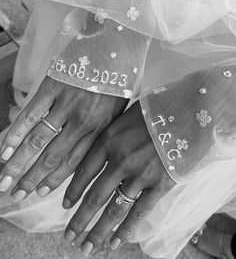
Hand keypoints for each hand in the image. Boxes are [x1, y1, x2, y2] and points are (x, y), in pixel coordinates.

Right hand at [0, 76, 126, 201]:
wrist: (113, 49)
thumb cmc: (116, 83)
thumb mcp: (117, 112)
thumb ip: (101, 133)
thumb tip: (86, 153)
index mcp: (99, 129)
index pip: (73, 163)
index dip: (55, 180)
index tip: (40, 193)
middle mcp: (82, 122)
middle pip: (52, 157)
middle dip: (32, 178)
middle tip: (15, 194)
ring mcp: (66, 105)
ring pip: (38, 140)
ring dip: (19, 162)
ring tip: (5, 179)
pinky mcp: (52, 88)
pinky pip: (31, 114)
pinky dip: (16, 133)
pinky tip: (5, 149)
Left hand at [63, 101, 173, 254]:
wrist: (188, 111)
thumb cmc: (155, 111)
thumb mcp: (124, 116)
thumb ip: (109, 135)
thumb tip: (95, 151)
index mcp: (108, 140)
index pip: (83, 172)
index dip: (72, 192)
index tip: (65, 206)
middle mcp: (119, 160)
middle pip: (94, 196)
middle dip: (80, 220)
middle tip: (69, 237)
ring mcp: (139, 174)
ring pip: (114, 209)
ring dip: (98, 231)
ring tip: (86, 247)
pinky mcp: (159, 184)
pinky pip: (140, 211)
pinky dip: (127, 229)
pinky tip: (116, 241)